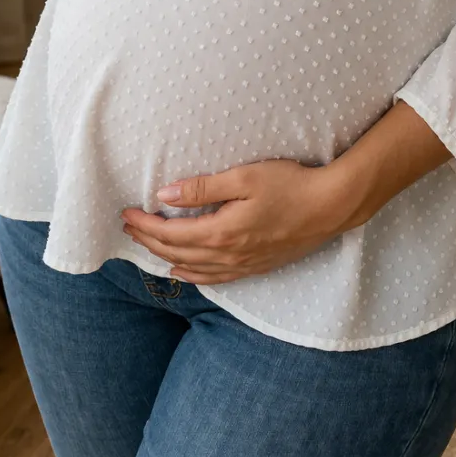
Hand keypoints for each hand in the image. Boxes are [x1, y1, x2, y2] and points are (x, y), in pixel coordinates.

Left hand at [119, 159, 349, 284]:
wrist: (329, 207)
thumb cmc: (289, 184)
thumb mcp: (243, 177)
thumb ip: (202, 188)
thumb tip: (164, 196)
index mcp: (221, 232)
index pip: (170, 232)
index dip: (144, 224)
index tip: (126, 212)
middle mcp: (227, 255)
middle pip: (175, 251)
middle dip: (147, 239)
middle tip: (127, 226)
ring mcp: (241, 265)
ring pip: (191, 268)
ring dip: (164, 255)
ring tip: (146, 244)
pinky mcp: (255, 268)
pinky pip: (214, 279)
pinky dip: (192, 276)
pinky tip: (182, 271)